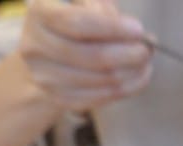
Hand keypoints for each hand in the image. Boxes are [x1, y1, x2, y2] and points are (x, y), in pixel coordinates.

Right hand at [18, 0, 152, 110]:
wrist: (47, 55)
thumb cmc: (73, 23)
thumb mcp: (84, 4)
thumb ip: (105, 11)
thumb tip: (139, 35)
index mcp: (39, 14)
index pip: (78, 23)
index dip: (112, 28)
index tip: (138, 30)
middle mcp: (34, 46)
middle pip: (92, 56)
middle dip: (127, 54)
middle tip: (147, 50)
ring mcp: (45, 77)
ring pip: (99, 80)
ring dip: (131, 73)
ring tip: (145, 63)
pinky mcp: (59, 98)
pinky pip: (100, 98)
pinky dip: (126, 89)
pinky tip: (138, 78)